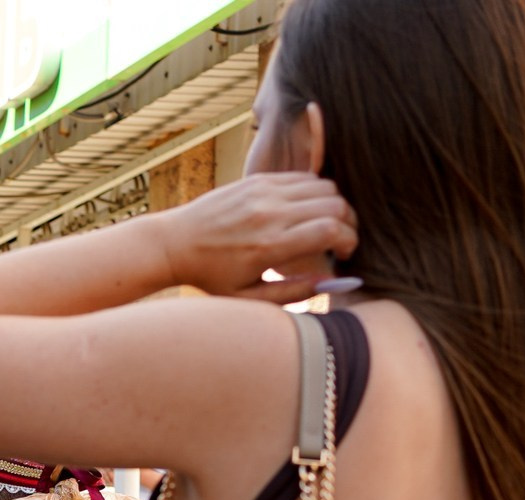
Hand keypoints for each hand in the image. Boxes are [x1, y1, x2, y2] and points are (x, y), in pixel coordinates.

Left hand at [153, 170, 357, 302]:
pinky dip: (315, 192)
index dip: (349, 240)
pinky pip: (303, 178)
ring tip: (327, 224)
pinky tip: (307, 211)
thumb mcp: (247, 297)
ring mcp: (263, 192)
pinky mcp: (257, 179)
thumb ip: (291, 293)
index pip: (329, 230)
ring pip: (324, 188)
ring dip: (335, 206)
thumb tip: (330, 282)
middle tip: (341, 239)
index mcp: (268, 246)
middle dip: (348, 223)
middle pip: (335, 205)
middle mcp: (268, 214)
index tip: (345, 253)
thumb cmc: (211, 276)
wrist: (174, 243)